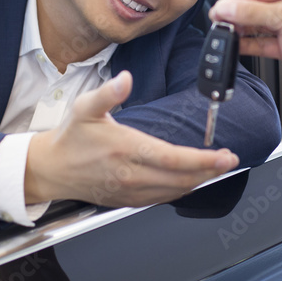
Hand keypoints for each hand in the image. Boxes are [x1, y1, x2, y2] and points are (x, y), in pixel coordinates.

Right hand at [24, 71, 238, 206]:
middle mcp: (131, 175)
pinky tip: (192, 180)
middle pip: (181, 178)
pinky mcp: (129, 200)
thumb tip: (126, 79)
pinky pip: (163, 198)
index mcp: (125, 149)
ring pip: (175, 191)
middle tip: (229, 160)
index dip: (203, 160)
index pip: (173, 159)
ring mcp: (131, 191)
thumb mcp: (84, 107)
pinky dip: (182, 189)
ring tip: (217, 168)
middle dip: (210, 170)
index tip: (225, 155)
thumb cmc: (70, 138)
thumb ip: (108, 93)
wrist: (51, 169)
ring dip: (200, 181)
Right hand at [209, 0, 281, 78]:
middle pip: (255, 9)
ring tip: (224, 36)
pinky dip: (250, 46)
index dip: (235, 1)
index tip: (218, 10)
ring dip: (242, 32)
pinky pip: (263, 43)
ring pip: (258, 27)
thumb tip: (226, 7)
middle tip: (218, 23)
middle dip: (236, 17)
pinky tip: (237, 47)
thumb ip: (252, 12)